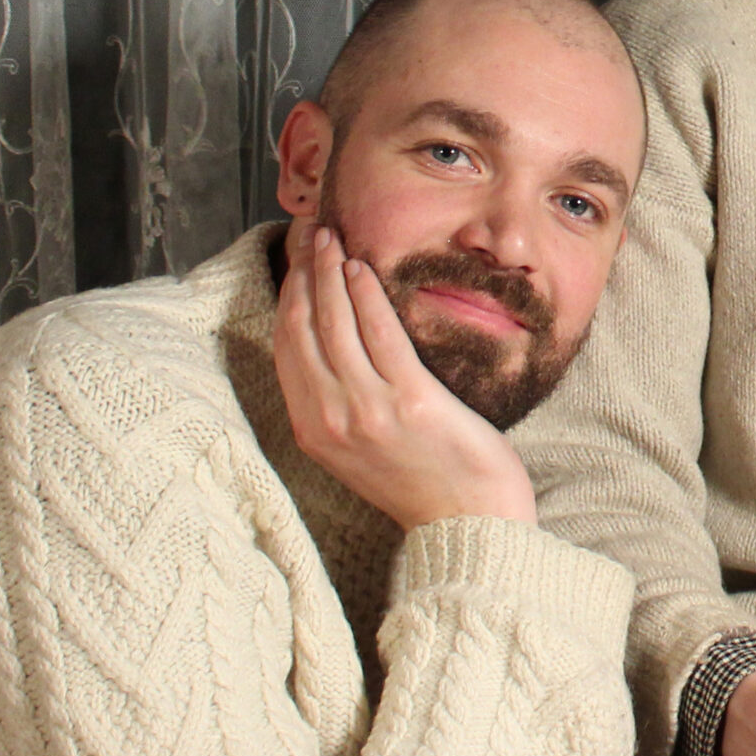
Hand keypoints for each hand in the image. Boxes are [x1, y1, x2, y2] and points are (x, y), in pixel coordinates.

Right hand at [272, 218, 537, 529]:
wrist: (470, 522)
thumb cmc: (426, 480)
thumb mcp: (362, 447)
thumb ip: (340, 402)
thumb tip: (334, 346)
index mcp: (313, 431)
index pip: (286, 346)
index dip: (288, 295)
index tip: (295, 259)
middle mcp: (330, 420)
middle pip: (302, 328)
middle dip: (303, 272)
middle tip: (311, 233)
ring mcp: (366, 412)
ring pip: (334, 324)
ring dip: (330, 272)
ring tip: (333, 237)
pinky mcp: (408, 402)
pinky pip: (379, 335)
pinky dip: (366, 295)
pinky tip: (363, 267)